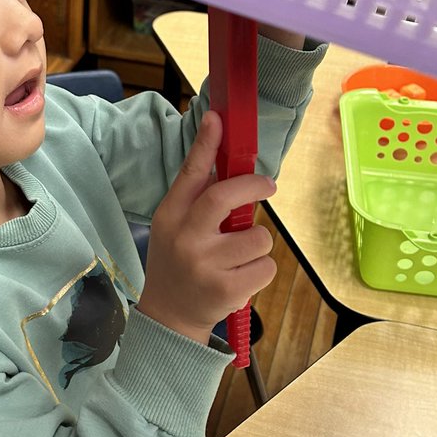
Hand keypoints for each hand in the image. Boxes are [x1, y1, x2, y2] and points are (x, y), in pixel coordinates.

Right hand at [137, 112, 276, 343]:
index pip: (190, 174)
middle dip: (254, 186)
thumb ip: (195, 200)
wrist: (169, 317)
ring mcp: (206, 265)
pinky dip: (260, 270)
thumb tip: (226, 167)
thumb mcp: (173, 229)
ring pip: (258, 237)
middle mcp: (185, 238)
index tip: (218, 119)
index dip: (206, 144)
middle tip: (267, 186)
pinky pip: (266, 266)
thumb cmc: (177, 264)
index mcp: (171, 217)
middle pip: (225, 197)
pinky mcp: (227, 289)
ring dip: (258, 243)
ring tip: (240, 257)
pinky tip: (241, 278)